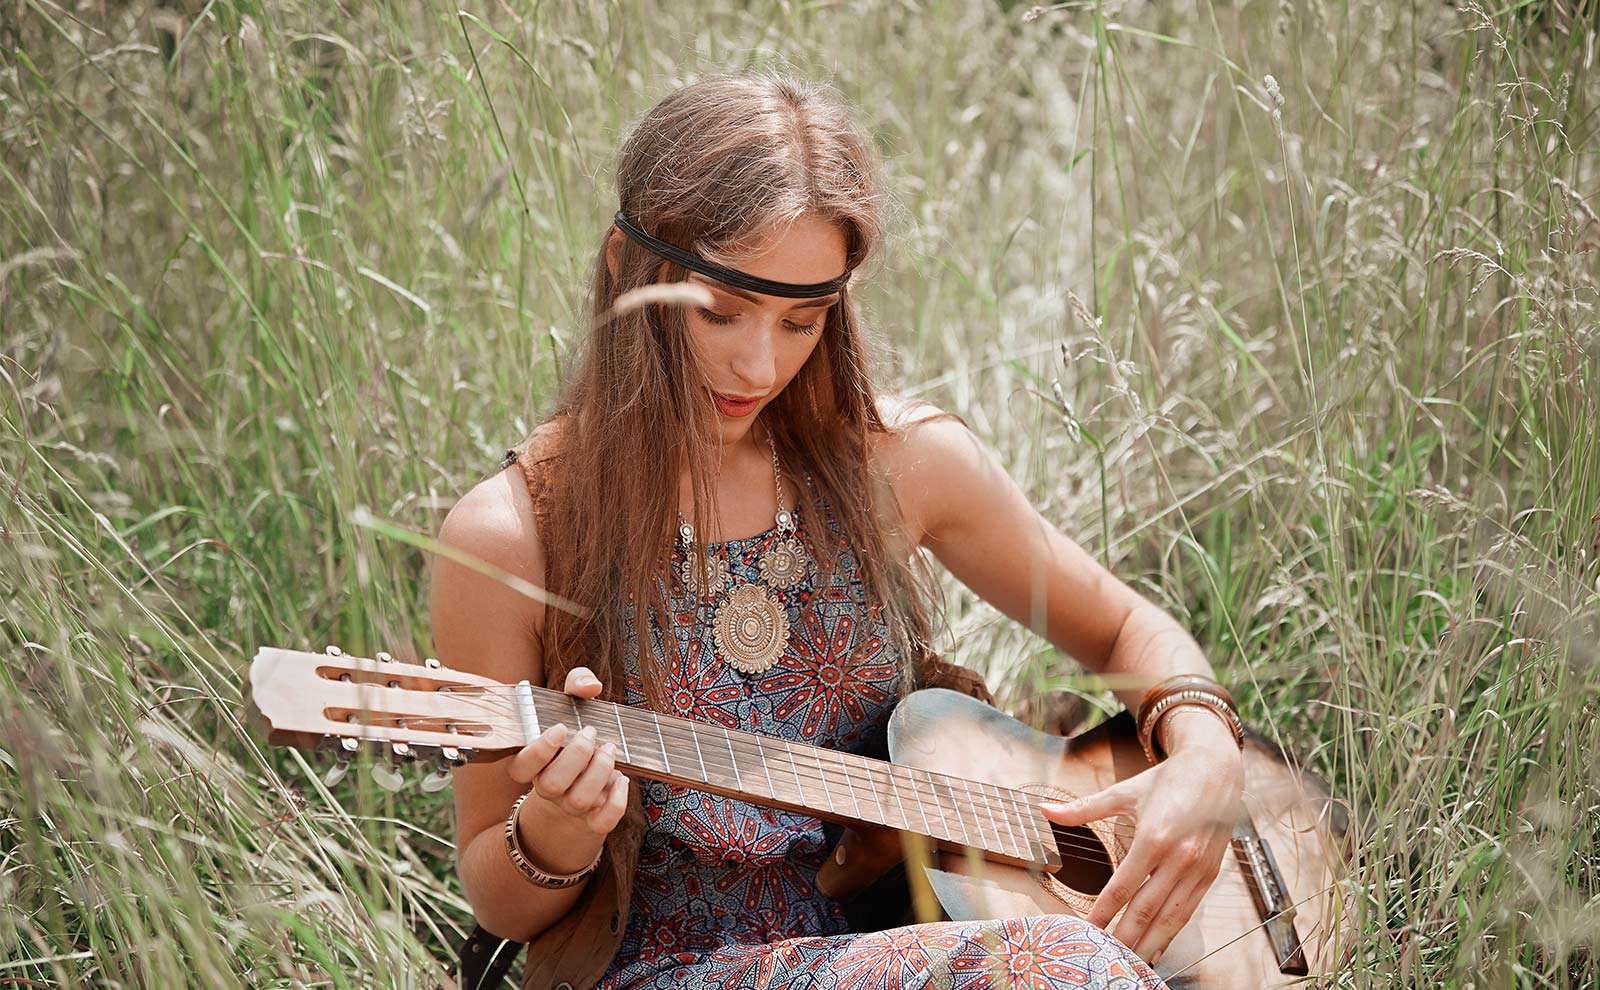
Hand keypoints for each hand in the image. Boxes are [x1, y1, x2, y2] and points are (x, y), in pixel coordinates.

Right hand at [505, 666, 628, 872]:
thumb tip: (591, 686)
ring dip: (599, 771)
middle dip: (577, 755)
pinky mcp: (593, 822)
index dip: (538, 751)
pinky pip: (604, 821)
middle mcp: (547, 790)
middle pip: (552, 783)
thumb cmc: (571, 741)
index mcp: (531, 767)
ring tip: (609, 749)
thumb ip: (575, 686)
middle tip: (591, 733)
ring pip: (580, 799)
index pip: (521, 767)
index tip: (560, 729)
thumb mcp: (569, 709)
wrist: (574, 793)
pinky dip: (617, 802)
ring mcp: (570, 809)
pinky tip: (623, 780)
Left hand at [1040, 738, 1243, 963]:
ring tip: (1129, 964)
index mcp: (1153, 838)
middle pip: (1145, 911)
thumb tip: (1045, 810)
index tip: (1085, 932)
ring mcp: (1197, 869)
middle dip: (1123, 939)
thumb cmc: (1166, 780)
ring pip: (1169, 918)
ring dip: (1148, 945)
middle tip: (1104, 960)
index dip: (1102, 914)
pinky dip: (1171, 933)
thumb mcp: (1123, 792)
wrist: (1215, 769)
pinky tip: (1156, 947)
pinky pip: (1188, 912)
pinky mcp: (1210, 874)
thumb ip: (1083, 808)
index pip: (1121, 888)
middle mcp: (1178, 858)